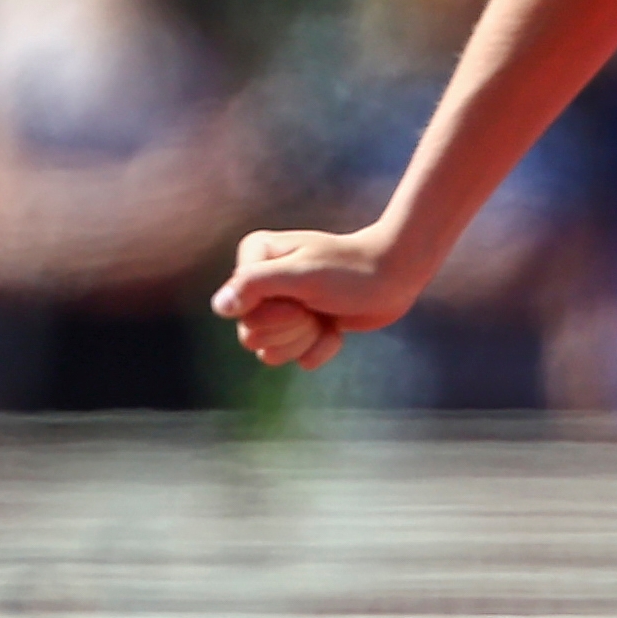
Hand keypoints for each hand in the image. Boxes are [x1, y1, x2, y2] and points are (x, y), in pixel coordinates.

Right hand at [213, 228, 420, 370]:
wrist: (396, 275)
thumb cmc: (351, 268)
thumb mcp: (302, 273)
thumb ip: (256, 284)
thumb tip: (220, 306)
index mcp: (254, 257)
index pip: (238, 311)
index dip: (273, 313)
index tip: (301, 296)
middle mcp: (260, 282)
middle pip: (251, 336)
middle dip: (292, 329)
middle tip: (315, 307)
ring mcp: (281, 308)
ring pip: (270, 353)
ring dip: (305, 340)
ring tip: (326, 316)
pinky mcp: (302, 329)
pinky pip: (297, 359)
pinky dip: (322, 348)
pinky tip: (336, 328)